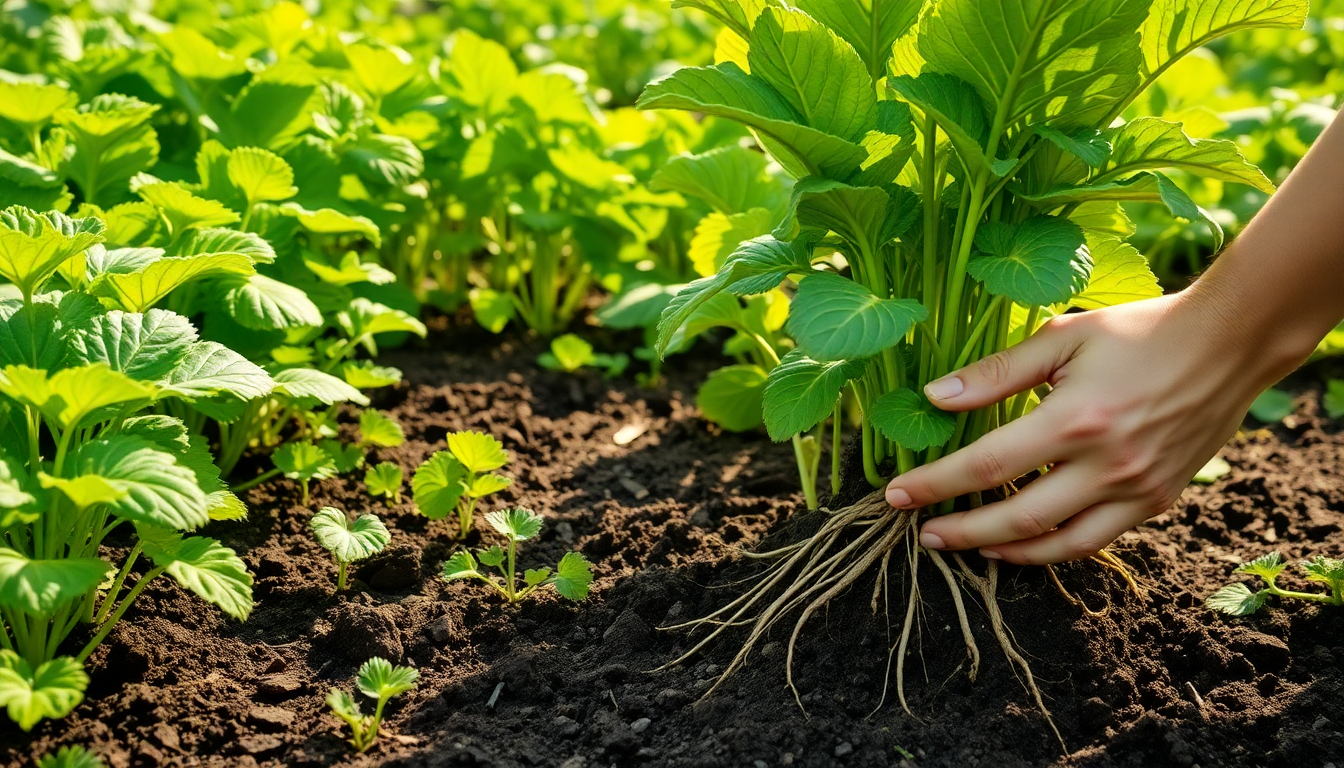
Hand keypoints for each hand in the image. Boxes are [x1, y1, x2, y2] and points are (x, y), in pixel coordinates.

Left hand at [884, 289, 1299, 564]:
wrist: (1228, 344)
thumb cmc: (1138, 332)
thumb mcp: (1062, 338)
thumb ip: (995, 374)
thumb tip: (933, 399)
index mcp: (1074, 420)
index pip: (986, 465)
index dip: (935, 484)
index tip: (896, 494)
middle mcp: (1105, 465)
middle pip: (1017, 518)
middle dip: (962, 531)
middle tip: (922, 534)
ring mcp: (1135, 490)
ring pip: (1057, 544)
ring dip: (1004, 552)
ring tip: (967, 546)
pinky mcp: (1157, 501)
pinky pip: (1096, 541)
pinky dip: (1053, 549)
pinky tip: (1023, 543)